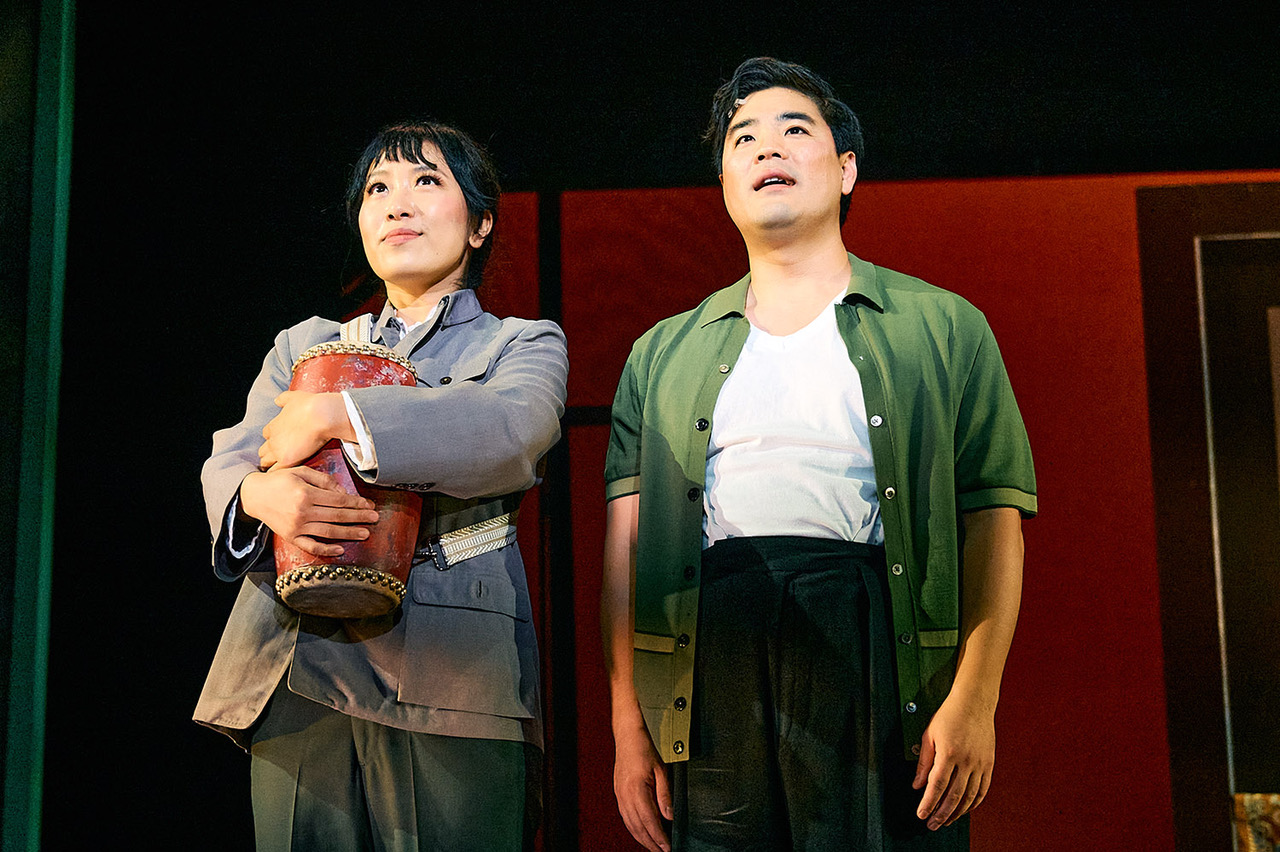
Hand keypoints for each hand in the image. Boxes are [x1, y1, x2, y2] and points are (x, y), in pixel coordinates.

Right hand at [239, 466, 379, 556]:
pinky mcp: (290, 537)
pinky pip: (310, 546)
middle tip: (375, 518)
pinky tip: (340, 550)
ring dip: (349, 533)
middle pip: (337, 516)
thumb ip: (323, 480)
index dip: (356, 503)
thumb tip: (343, 492)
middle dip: (359, 518)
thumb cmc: (280, 480)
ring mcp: (296, 527)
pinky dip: (326, 550)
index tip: (370, 504)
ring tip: (365, 533)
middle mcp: (302, 512)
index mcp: (306, 494)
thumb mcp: (301, 471)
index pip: (338, 500)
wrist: (253, 496)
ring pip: (328, 532)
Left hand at [259, 391, 350, 469]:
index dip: (272, 439)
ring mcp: (278, 451)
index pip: (266, 435)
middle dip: (268, 455)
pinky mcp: (286, 460)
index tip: (278, 443)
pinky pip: (275, 471)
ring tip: (277, 471)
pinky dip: (277, 474)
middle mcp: (273, 439)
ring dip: (271, 465)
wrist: (320, 415)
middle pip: (263, 450)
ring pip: (266, 462)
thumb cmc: (310, 405)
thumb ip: (283, 399)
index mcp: (274, 425)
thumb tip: (277, 401)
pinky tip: (282, 477)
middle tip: (276, 460)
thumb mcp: (293, 397)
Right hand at [613, 722, 672, 851]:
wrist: (627, 737)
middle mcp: (625, 796)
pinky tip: (641, 832)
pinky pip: (625, 817)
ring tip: (653, 847)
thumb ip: (665, 795)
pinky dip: (634, 828)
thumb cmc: (643, 749)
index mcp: (637, 790)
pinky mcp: (618, 794)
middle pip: (638, 828)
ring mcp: (620, 796)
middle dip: (650, 843)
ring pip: (630, 825)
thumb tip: (669, 816)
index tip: (667, 847)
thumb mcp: (661, 771)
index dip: (659, 837)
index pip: (650, 822)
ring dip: (642, 838)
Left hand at [912, 693, 994, 829]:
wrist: (974, 703)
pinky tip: (965, 809)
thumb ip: (923, 762)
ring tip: (946, 821)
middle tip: (932, 824)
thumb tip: (917, 785)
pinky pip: (983, 789)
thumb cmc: (949, 716)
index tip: (921, 815)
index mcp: (949, 753)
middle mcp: (966, 760)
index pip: (936, 786)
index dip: (928, 803)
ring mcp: (980, 763)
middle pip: (953, 796)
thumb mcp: (929, 735)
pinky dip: (974, 803)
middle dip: (941, 814)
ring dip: (957, 812)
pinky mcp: (989, 764)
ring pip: (970, 796)